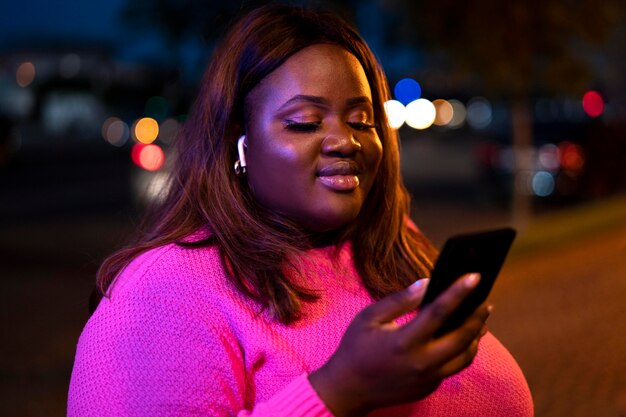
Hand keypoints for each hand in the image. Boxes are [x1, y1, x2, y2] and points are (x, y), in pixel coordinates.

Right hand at [309, 273, 490, 416]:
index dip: (459, 292)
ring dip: (475, 336)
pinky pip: (453, 367)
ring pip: (465, 356)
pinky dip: (462, 350)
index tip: (474, 277)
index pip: (439, 312)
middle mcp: (421, 362)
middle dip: (477, 316)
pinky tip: (461, 337)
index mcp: (404, 341)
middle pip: (462, 337)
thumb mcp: (369, 318)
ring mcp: (428, 378)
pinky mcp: (429, 387)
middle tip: (485, 300)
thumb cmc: (356, 348)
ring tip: (479, 319)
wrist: (348, 389)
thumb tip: (426, 284)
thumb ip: (399, 301)